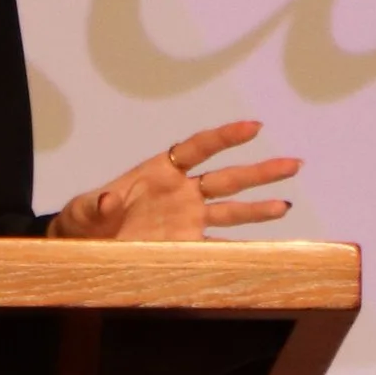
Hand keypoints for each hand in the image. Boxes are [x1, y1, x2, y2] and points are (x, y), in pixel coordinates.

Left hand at [48, 117, 301, 242]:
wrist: (82, 247)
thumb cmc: (82, 222)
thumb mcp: (82, 211)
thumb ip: (97, 204)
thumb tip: (108, 199)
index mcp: (159, 171)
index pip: (198, 148)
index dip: (225, 137)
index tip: (254, 127)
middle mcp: (180, 192)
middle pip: (227, 178)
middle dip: (260, 172)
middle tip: (294, 164)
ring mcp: (186, 219)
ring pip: (231, 209)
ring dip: (259, 207)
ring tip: (286, 204)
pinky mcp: (185, 245)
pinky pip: (218, 245)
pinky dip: (240, 247)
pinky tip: (265, 248)